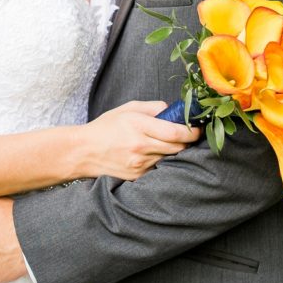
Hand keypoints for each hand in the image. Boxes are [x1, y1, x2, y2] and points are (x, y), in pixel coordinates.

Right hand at [81, 100, 198, 179]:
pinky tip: (154, 153)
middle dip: (187, 141)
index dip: (192, 131)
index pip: (176, 132)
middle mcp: (140, 146)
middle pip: (178, 147)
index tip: (197, 128)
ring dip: (174, 150)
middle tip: (188, 134)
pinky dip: (162, 160)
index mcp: (138, 125)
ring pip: (170, 158)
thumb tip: (174, 111)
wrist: (84, 151)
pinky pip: (159, 167)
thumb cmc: (106, 127)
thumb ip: (154, 107)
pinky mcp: (138, 175)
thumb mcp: (128, 108)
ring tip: (165, 142)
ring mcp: (140, 164)